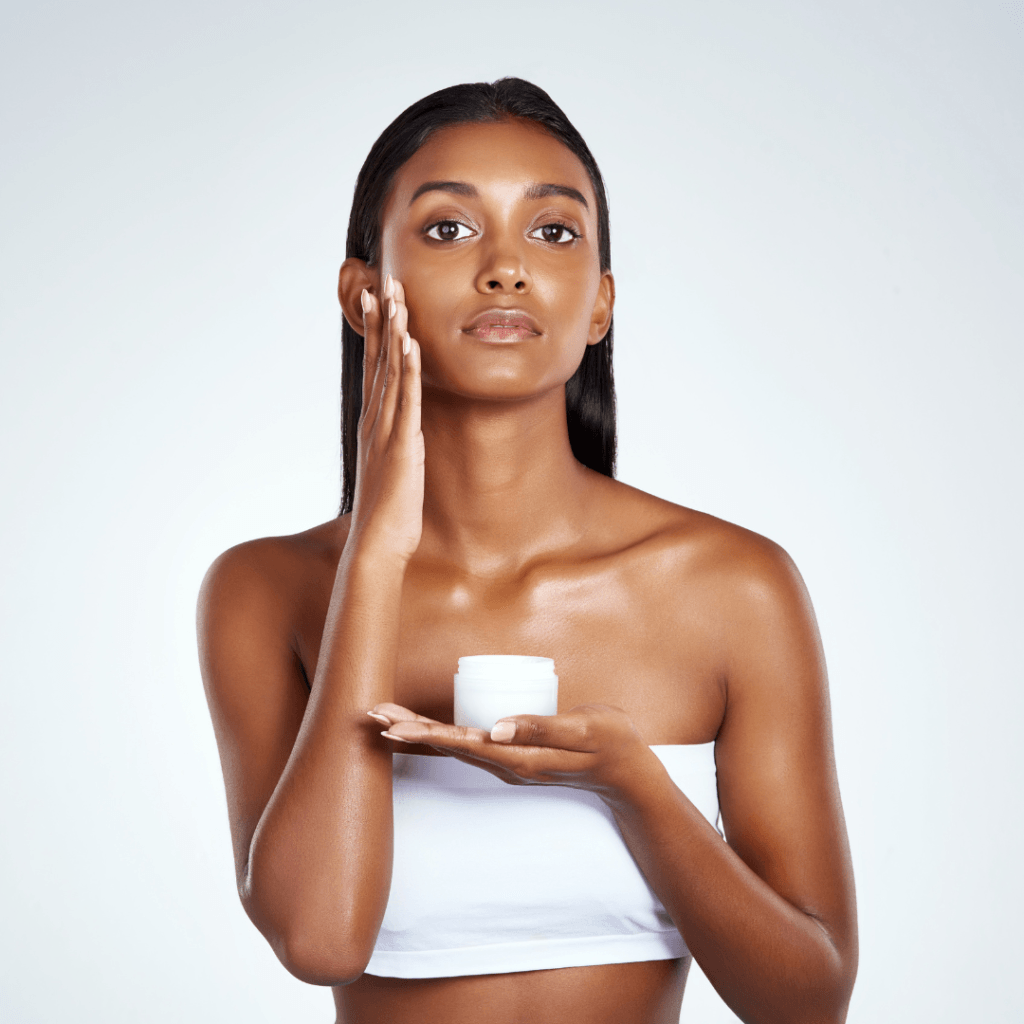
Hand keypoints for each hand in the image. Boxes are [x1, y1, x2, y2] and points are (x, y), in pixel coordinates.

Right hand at [349, 275, 423, 562]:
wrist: (377, 545)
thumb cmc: (388, 514)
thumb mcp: (395, 470)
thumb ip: (398, 447)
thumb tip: (407, 437)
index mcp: (374, 425)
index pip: (374, 369)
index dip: (376, 332)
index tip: (377, 299)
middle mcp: (375, 421)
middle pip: (377, 360)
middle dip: (381, 319)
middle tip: (381, 280)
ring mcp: (386, 431)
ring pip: (389, 372)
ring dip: (392, 331)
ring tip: (395, 295)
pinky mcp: (402, 446)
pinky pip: (405, 401)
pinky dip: (406, 370)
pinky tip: (409, 343)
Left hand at [367, 702, 659, 798]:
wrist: (628, 773)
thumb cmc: (610, 744)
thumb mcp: (583, 730)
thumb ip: (542, 727)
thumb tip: (495, 729)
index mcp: (518, 758)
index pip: (460, 743)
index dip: (423, 732)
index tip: (391, 722)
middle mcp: (506, 763)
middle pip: (447, 746)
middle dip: (408, 731)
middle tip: (371, 714)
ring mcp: (508, 762)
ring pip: (454, 747)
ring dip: (418, 734)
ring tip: (384, 720)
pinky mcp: (513, 755)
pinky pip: (469, 746)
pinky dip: (441, 737)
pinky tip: (424, 732)